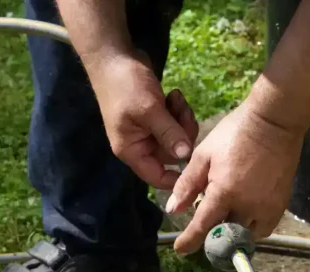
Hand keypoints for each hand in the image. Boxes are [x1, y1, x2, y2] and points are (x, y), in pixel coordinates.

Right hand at [88, 52, 199, 189]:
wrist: (114, 55)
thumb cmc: (125, 85)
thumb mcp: (149, 110)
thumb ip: (169, 134)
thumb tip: (186, 156)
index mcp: (132, 150)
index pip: (157, 177)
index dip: (176, 178)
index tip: (196, 165)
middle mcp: (140, 145)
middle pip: (172, 154)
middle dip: (183, 134)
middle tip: (183, 111)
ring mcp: (148, 130)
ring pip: (177, 137)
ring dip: (182, 118)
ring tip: (176, 98)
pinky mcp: (156, 117)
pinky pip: (175, 123)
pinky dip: (178, 110)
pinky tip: (173, 94)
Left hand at [165, 103, 303, 254]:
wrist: (274, 122)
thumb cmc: (235, 133)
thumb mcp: (204, 154)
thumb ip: (187, 184)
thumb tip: (173, 209)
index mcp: (224, 192)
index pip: (202, 226)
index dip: (189, 241)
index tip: (180, 249)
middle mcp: (246, 206)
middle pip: (224, 234)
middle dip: (212, 233)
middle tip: (206, 223)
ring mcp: (266, 208)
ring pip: (245, 235)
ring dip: (232, 232)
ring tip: (226, 217)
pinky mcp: (280, 205)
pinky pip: (263, 229)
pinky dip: (251, 228)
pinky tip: (244, 216)